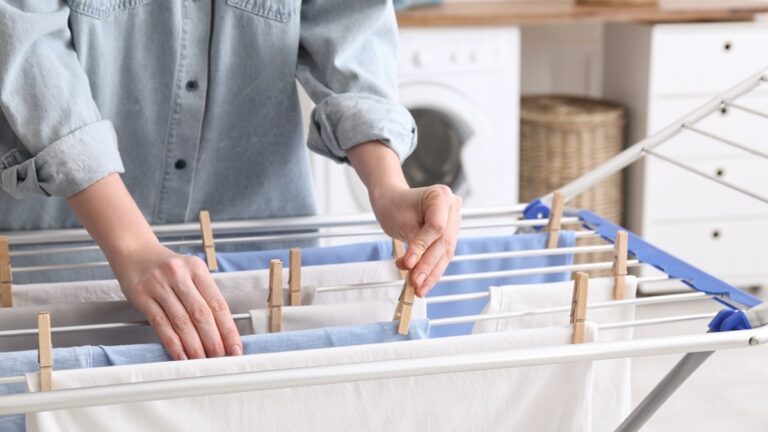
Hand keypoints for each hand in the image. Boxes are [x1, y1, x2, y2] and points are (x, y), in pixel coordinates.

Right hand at [113, 242, 242, 359]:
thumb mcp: (190, 272)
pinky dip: (172, 342)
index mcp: (197, 269)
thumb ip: (204, 295)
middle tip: (220, 358)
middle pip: (201, 313)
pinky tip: (180, 354)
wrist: (134, 251)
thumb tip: (221, 330)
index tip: (235, 347)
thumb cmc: (166, 266)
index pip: (218, 304)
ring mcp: (159, 285)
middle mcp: (179, 275)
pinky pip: (160, 324)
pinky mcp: (141, 296)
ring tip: (201, 361)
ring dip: (194, 345)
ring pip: (181, 321)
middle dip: (213, 340)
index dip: (228, 329)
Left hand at [370, 184, 462, 296]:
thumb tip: (417, 267)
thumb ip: (413, 244)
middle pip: (443, 242)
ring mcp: (453, 223)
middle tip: (415, 281)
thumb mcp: (402, 223)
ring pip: (445, 253)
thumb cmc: (394, 206)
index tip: (409, 263)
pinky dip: (431, 270)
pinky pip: (442, 255)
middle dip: (427, 265)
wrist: (392, 202)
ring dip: (431, 273)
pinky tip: (423, 283)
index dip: (423, 247)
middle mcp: (452, 208)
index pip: (436, 227)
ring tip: (419, 287)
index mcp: (441, 197)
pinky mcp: (449, 236)